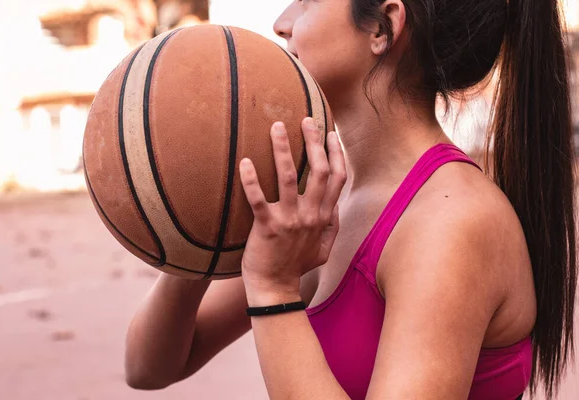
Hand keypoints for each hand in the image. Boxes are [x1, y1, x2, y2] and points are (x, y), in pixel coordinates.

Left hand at [238, 117, 346, 304]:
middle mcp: (310, 216)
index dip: (336, 154)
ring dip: (283, 150)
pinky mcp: (266, 228)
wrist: (276, 289)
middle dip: (313, 142)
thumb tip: (336, 205)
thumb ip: (332, 225)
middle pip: (317, 171)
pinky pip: (258, 199)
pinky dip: (251, 180)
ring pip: (288, 178)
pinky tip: (245, 161)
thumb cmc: (297, 266)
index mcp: (324, 217)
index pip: (337, 179)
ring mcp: (289, 221)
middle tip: (305, 119)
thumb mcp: (324, 249)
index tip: (330, 133)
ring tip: (276, 127)